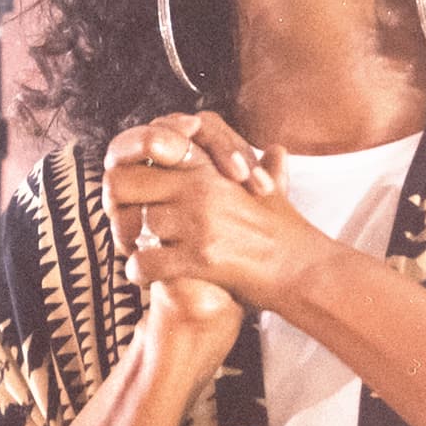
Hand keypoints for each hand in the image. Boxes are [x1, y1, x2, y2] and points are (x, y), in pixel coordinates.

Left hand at [100, 111, 313, 351]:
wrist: (302, 270)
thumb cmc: (287, 234)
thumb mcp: (275, 191)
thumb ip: (265, 169)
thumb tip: (276, 151)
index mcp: (212, 169)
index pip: (154, 150)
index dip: (134, 168)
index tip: (135, 190)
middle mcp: (202, 190)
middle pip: (131, 184)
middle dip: (123, 205)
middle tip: (124, 222)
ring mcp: (200, 223)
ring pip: (137, 224)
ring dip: (129, 241)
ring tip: (132, 250)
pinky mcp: (199, 258)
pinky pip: (146, 261)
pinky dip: (138, 271)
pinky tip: (142, 275)